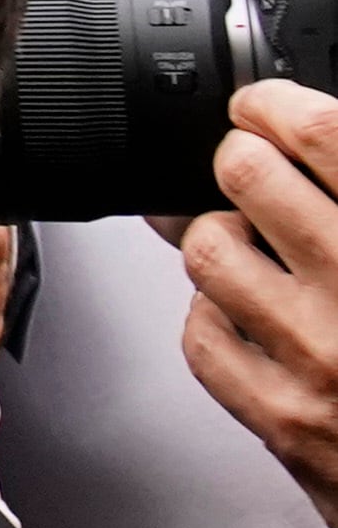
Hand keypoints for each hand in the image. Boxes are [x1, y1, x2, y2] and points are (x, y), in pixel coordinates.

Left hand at [164, 78, 337, 527]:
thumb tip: (313, 147)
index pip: (326, 137)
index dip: (279, 104)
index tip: (266, 105)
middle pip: (249, 175)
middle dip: (243, 160)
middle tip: (253, 168)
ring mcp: (321, 363)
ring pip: (210, 249)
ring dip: (226, 238)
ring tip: (256, 248)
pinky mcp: (285, 423)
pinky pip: (203, 336)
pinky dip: (216, 318)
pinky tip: (251, 319)